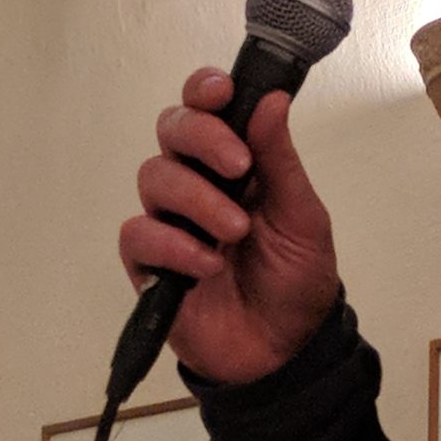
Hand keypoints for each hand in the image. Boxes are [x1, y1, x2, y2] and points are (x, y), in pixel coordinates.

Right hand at [119, 72, 339, 382]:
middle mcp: (196, 183)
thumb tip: (272, 98)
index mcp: (234, 163)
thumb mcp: (302, 217)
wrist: (285, 349)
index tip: (223, 92)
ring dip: (198, 199)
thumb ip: (280, 160)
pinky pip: (138, 234)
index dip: (204, 90)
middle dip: (202, 138)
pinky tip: (207, 265)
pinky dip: (174, 245)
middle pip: (171, 129)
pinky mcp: (149, 265)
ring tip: (236, 232)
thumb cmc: (295, 279)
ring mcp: (169, 222)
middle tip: (238, 167)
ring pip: (154, 178)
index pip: (204, 108)